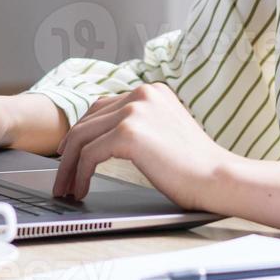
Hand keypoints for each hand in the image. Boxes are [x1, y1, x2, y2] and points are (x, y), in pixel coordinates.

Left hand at [51, 82, 231, 209]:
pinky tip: (80, 189)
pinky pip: (89, 154)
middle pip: (88, 120)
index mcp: (152, 90)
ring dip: (68, 165)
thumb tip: (104, 138)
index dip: (82, 132)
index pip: (102, 107)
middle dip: (69, 150)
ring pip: (82, 137)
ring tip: (65, 187)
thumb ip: (141, 125)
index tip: (69, 153)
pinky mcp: (128, 133)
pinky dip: (79, 174)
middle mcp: (142, 93)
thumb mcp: (166, 132)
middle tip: (62, 175)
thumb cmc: (196, 166)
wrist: (217, 178)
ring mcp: (135, 110)